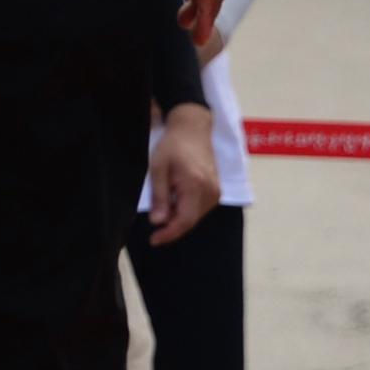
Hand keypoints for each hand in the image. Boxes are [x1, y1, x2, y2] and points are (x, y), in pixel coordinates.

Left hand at [146, 105, 220, 245]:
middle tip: (154, 222)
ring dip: (178, 218)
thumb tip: (158, 222)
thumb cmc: (173, 145)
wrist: (193, 129)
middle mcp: (211, 192)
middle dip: (172, 226)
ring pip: (195, 217)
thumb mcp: (158, 168)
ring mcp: (216, 192)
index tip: (153, 240)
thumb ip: (159, 196)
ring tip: (164, 204)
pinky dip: (185, 210)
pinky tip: (174, 200)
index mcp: (196, 185)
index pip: (184, 221)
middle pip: (191, 221)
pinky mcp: (216, 191)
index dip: (169, 234)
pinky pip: (199, 209)